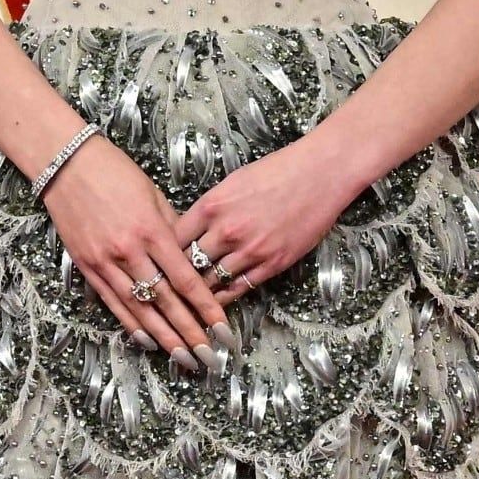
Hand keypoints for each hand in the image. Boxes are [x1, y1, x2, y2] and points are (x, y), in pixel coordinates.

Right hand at [39, 134, 228, 360]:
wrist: (66, 164)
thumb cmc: (115, 173)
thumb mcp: (154, 195)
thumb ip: (173, 230)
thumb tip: (191, 258)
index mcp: (152, 231)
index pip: (186, 280)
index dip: (206, 309)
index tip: (223, 330)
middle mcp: (129, 252)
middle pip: (166, 302)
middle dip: (190, 333)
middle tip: (209, 358)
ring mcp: (105, 262)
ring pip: (140, 310)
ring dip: (164, 338)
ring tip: (184, 359)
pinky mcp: (87, 267)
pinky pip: (113, 303)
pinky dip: (132, 325)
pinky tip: (149, 342)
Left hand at [174, 135, 362, 307]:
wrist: (319, 174)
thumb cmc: (277, 172)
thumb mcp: (232, 182)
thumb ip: (210, 208)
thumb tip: (191, 230)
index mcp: (211, 206)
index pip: (174, 239)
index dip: (164, 254)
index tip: (159, 263)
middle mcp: (226, 231)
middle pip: (188, 264)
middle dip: (175, 278)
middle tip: (165, 292)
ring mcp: (250, 250)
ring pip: (211, 281)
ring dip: (198, 294)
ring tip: (185, 306)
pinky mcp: (272, 264)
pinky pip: (240, 288)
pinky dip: (224, 298)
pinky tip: (215, 305)